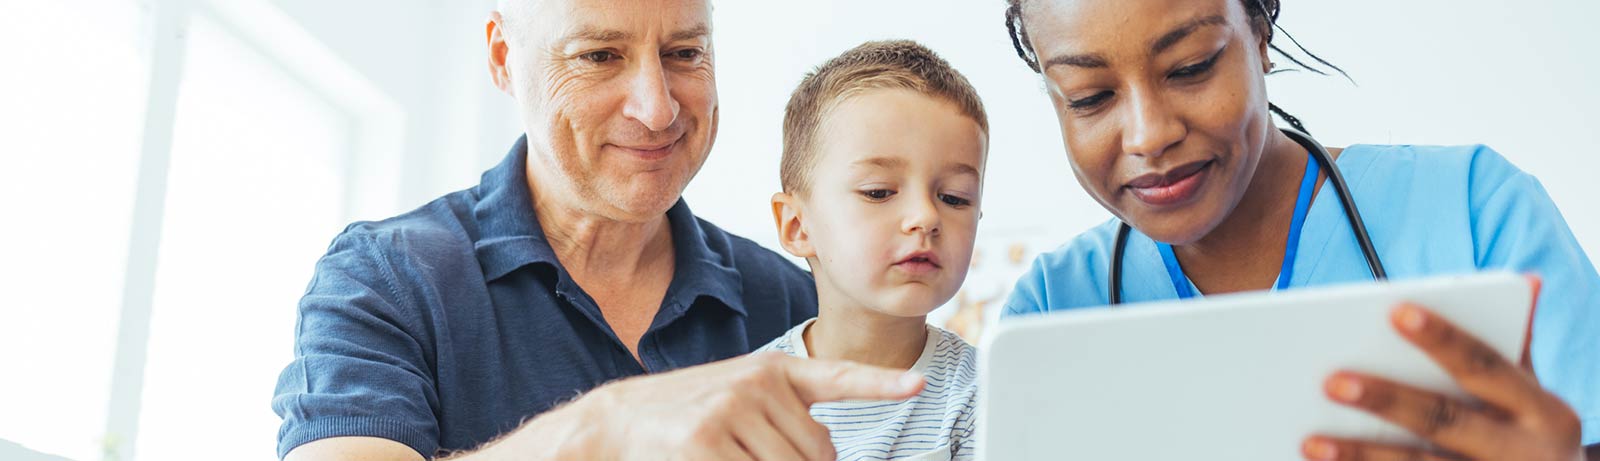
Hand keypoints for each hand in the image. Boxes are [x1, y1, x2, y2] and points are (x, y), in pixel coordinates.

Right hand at [539, 352, 924, 460]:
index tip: (916, 385)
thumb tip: (826, 454)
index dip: (880, 384)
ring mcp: (732, 410)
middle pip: (821, 454)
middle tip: (755, 456)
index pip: (837, 377)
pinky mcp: (706, 440)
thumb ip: (785, 419)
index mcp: (772, 369)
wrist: (617, 422)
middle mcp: (757, 382)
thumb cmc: (687, 418)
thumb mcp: (740, 401)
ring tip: (732, 454)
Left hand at [1301, 297, 1583, 460]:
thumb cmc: (1525, 432)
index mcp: (1542, 411)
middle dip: (1387, 400)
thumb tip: (1523, 281)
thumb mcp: (1529, 396)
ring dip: (1362, 455)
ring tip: (1312, 441)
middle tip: (1329, 381)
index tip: (1396, 310)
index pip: (1485, 365)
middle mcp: (1523, 453)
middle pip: (1444, 421)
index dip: (1442, 338)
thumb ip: (1512, 347)